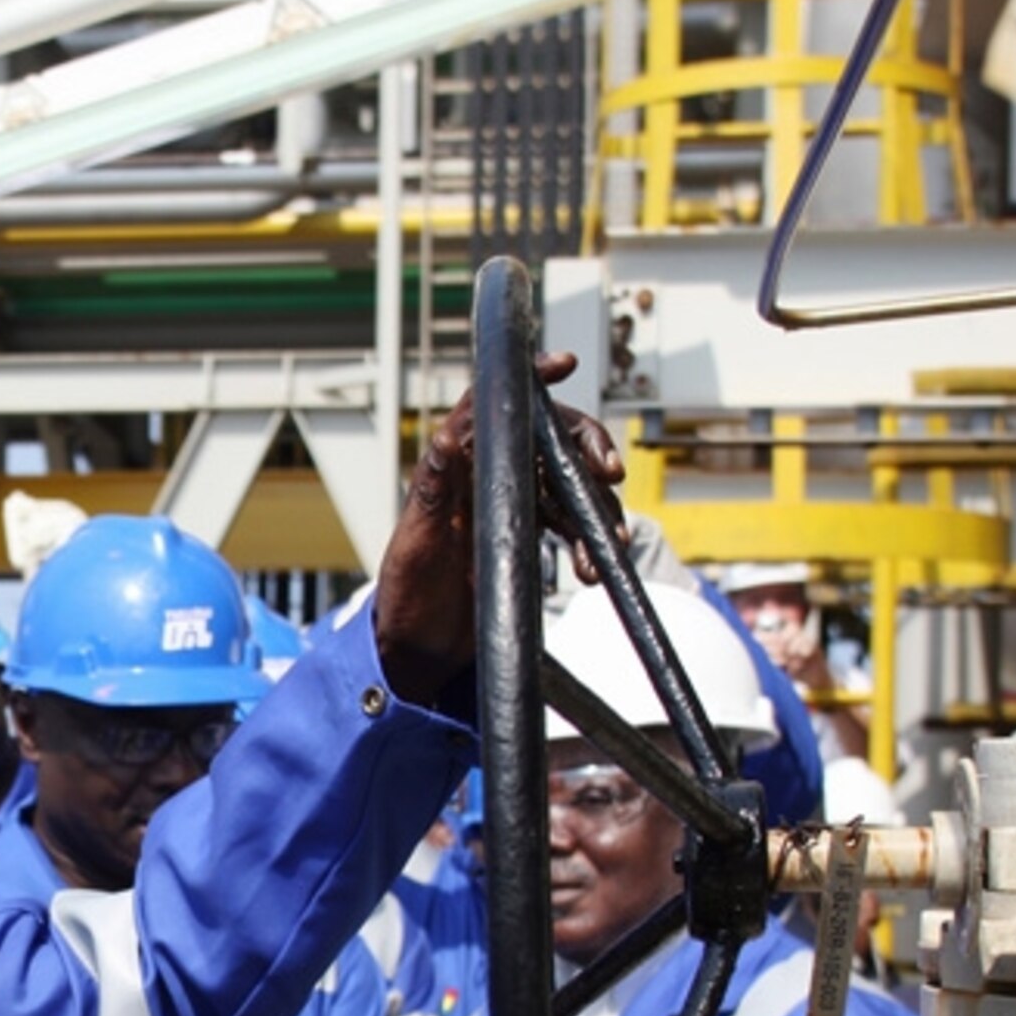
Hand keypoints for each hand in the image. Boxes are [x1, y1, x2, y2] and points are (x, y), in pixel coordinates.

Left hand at [373, 351, 627, 705]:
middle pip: (548, 438)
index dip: (528, 380)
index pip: (490, 407)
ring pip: (568, 483)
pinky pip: (570, 523)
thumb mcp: (415, 543)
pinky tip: (596, 566)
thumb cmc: (405, 596)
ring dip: (596, 508)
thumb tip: (443, 439)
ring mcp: (510, 503)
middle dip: (587, 448)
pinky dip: (589, 539)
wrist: (419, 650)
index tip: (561, 365)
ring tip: (608, 544)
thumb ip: (432, 492)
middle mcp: (485, 475)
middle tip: (610, 474)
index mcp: (454, 466)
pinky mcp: (527, 533)